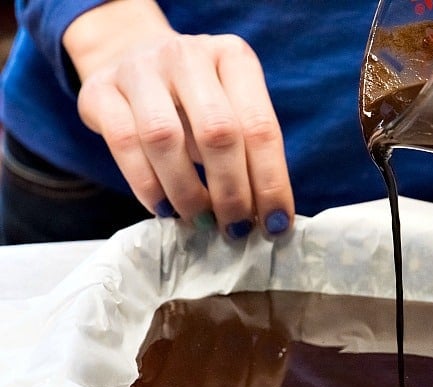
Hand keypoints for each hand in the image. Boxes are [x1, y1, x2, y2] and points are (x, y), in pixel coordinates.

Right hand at [64, 0, 293, 237]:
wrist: (131, 57)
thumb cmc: (194, 99)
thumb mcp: (231, 109)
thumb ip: (248, 152)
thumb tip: (267, 216)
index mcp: (233, 57)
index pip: (260, 126)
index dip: (271, 181)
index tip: (275, 224)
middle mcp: (188, 55)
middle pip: (217, 131)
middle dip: (232, 191)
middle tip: (236, 228)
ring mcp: (139, 68)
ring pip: (164, 138)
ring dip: (187, 192)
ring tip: (201, 221)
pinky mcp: (99, 89)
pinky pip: (123, 143)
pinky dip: (147, 185)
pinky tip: (164, 209)